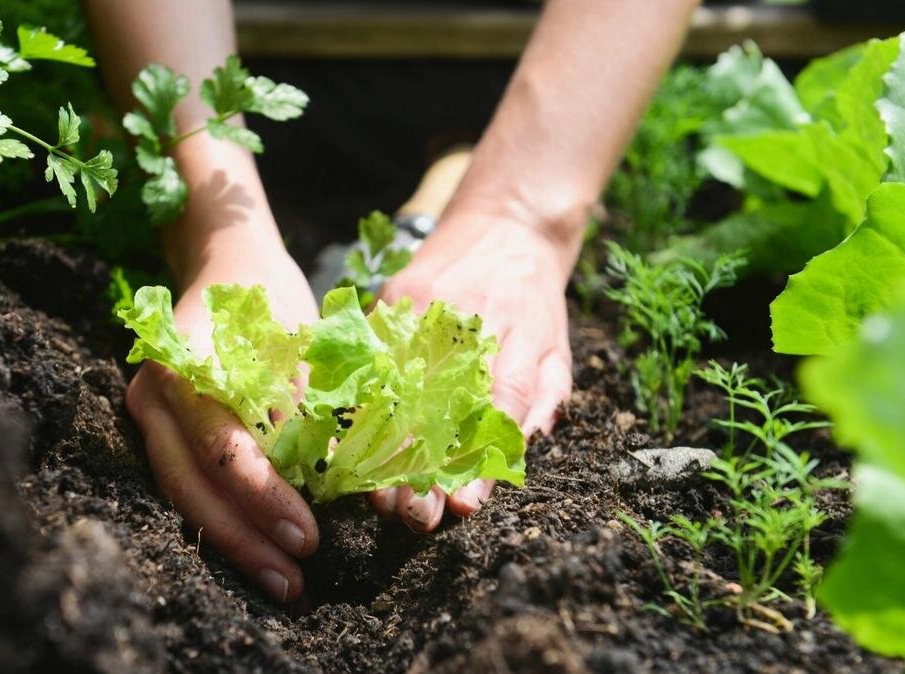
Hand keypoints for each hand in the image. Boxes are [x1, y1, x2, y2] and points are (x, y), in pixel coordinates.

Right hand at [124, 236, 319, 602]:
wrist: (225, 262)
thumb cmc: (270, 299)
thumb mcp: (300, 343)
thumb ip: (308, 408)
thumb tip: (334, 483)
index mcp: (187, 367)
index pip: (222, 448)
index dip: (264, 498)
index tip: (309, 536)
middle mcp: (154, 397)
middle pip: (191, 486)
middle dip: (244, 539)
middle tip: (294, 581)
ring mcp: (148, 417)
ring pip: (181, 496)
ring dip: (231, 543)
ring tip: (281, 582)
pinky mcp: (159, 432)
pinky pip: (184, 487)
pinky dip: (220, 523)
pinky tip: (256, 555)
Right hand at [369, 212, 574, 530]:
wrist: (506, 221)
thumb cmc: (534, 298)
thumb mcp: (557, 347)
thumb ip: (544, 399)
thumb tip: (520, 451)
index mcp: (518, 337)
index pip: (498, 407)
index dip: (479, 460)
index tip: (461, 506)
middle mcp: (470, 321)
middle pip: (440, 404)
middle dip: (422, 467)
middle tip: (411, 516)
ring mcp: (425, 306)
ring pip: (398, 384)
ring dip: (385, 444)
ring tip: (376, 492)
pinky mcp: (394, 294)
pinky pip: (371, 353)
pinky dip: (358, 398)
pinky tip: (348, 438)